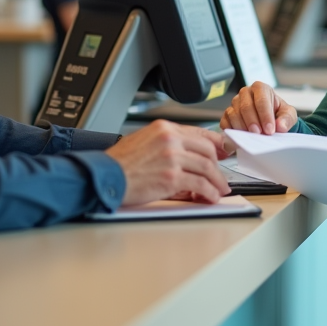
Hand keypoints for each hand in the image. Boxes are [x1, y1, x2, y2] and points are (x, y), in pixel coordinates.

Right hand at [105, 120, 230, 205]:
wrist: (104, 177)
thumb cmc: (118, 163)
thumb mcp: (142, 140)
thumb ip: (165, 142)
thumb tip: (185, 151)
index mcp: (164, 128)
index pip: (199, 133)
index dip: (215, 144)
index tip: (223, 152)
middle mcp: (170, 139)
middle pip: (207, 150)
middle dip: (218, 166)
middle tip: (221, 176)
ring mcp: (172, 158)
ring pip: (207, 168)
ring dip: (217, 181)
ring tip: (218, 190)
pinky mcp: (172, 178)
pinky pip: (200, 184)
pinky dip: (209, 192)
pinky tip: (209, 197)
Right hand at [219, 81, 297, 135]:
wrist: (271, 120)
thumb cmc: (278, 113)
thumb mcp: (288, 114)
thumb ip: (286, 119)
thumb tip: (280, 126)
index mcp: (260, 88)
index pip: (261, 100)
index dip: (265, 116)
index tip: (270, 130)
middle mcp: (246, 93)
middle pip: (246, 107)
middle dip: (253, 122)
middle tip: (259, 134)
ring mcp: (235, 103)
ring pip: (234, 114)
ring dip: (242, 127)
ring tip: (251, 137)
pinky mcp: (227, 115)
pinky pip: (225, 122)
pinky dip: (232, 131)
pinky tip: (240, 138)